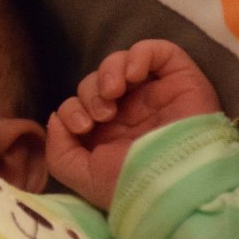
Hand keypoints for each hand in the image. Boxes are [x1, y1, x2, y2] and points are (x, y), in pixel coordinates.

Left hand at [46, 39, 220, 209]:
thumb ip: (59, 148)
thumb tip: (56, 117)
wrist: (178, 187)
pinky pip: (160, 52)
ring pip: (123, 63)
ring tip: (113, 93)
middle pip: (96, 82)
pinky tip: (133, 74)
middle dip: (89, 93)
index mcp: (110, 134)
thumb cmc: (132, 185)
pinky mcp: (182, 82)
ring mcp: (157, 96)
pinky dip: (139, 54)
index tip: (82, 127)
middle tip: (101, 115)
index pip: (79, 104)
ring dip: (108, 72)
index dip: (72, 108)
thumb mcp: (82, 176)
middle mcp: (133, 113)